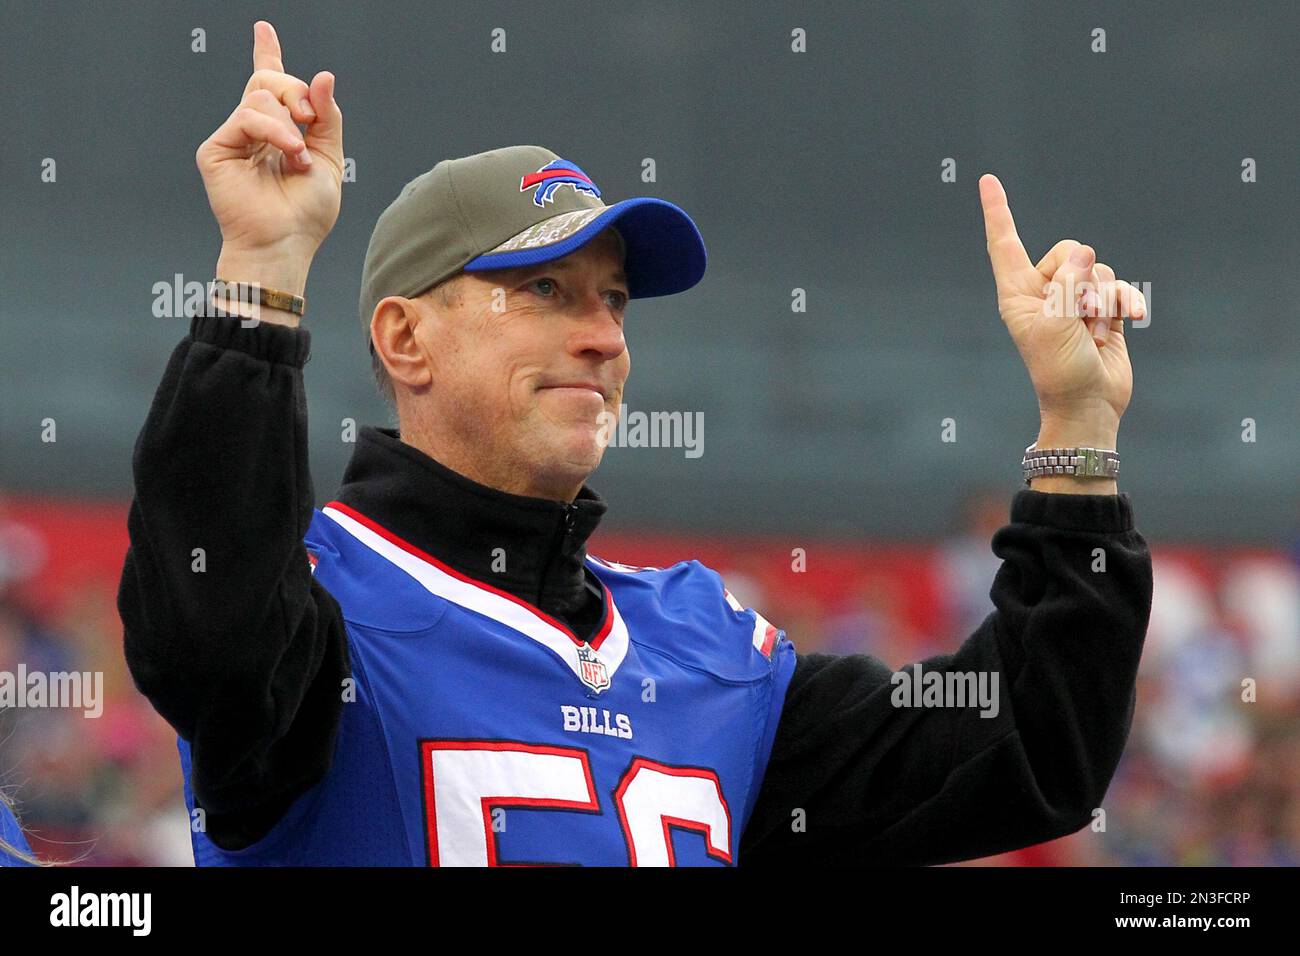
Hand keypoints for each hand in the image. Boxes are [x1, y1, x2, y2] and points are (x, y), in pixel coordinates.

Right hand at [196, 21, 343, 284]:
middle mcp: (253, 131)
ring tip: (299, 156)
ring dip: (290, 123)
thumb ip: (327, 117)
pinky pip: (248, 116)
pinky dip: (275, 130)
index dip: (267, 54)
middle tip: (311, 120)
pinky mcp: (216, 149)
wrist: (285, 242)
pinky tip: (289, 152)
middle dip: (297, 92)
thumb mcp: (329, 158)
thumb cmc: (306, 213)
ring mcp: (233, 138)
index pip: (269, 85)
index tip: (263, 28)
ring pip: (260, 96)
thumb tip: (323, 76)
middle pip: (269, 81)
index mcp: (279, 132)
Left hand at [978, 174, 1143, 445]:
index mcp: (1018, 295)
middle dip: (1083, 279)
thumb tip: (1083, 253)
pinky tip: (1130, 321)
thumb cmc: (1060, 371)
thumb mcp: (1056, 326)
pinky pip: (1118, 287)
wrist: (1089, 405)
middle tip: (1080, 318)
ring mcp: (1073, 301)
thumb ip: (1067, 284)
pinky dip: (1125, 302)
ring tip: (1094, 330)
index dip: (998, 212)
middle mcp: (1043, 293)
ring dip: (1104, 299)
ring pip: (1098, 269)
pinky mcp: (1101, 310)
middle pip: (1069, 251)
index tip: (986, 180)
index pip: (1005, 245)